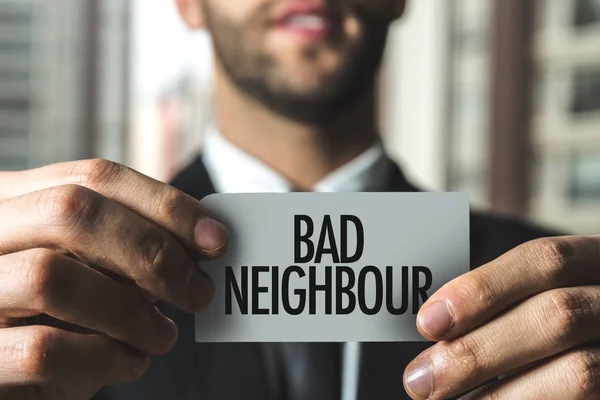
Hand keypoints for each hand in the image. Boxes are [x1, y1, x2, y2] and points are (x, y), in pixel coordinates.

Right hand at [0, 160, 227, 399]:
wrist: (7, 367)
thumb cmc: (52, 312)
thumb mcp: (86, 266)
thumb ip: (127, 245)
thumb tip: (206, 240)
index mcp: (14, 200)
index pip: (95, 177)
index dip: (165, 204)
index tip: (216, 238)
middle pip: (72, 210)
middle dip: (152, 251)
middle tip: (198, 292)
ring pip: (50, 276)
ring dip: (130, 311)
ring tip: (164, 336)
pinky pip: (41, 350)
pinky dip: (104, 358)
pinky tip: (129, 363)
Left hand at [403, 236, 599, 398]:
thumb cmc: (570, 324)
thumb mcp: (549, 294)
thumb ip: (507, 303)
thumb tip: (436, 325)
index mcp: (597, 263)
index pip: (545, 260)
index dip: (482, 289)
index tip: (429, 321)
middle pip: (556, 316)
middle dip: (478, 350)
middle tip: (422, 380)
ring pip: (578, 372)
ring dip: (500, 394)